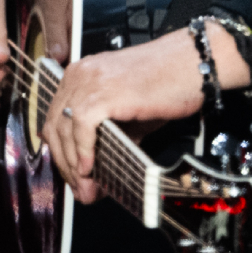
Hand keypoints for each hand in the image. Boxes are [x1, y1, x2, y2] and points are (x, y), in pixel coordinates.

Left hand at [45, 23, 250, 203]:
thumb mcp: (130, 111)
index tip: (74, 177)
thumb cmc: (170, 82)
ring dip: (73, 165)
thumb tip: (94, 172)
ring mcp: (89, 81)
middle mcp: (79, 74)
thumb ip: (108, 136)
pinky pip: (81, 129)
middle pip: (55, 128)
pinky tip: (90, 168)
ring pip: (63, 131)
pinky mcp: (103, 92)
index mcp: (81, 74)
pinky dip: (83, 152)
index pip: (56, 119)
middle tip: (81, 190)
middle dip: (65, 164)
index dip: (62, 153)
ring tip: (88, 188)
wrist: (196, 62)